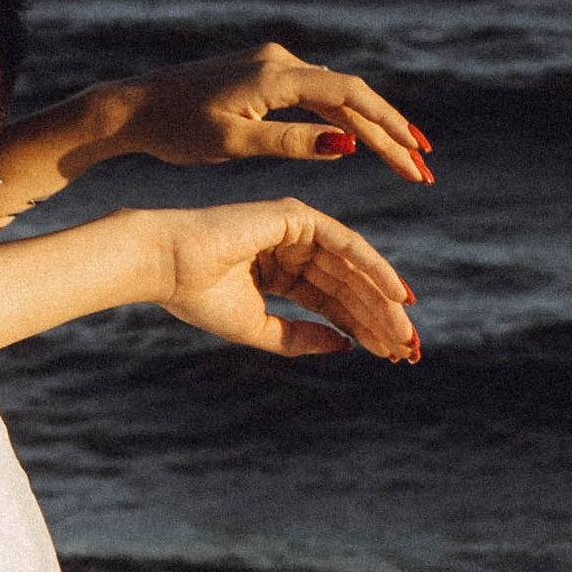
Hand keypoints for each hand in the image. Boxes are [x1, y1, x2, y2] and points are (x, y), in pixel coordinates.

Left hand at [103, 45, 430, 186]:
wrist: (133, 107)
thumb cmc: (176, 130)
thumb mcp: (233, 143)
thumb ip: (292, 141)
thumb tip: (348, 145)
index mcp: (275, 75)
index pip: (349, 95)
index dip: (389, 124)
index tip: (417, 154)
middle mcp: (280, 61)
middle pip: (350, 95)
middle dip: (390, 133)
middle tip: (424, 168)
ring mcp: (273, 64)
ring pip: (335, 95)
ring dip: (371, 127)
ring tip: (406, 159)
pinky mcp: (264, 75)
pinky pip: (315, 95)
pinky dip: (342, 118)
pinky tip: (362, 140)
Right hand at [151, 201, 420, 361]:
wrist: (164, 266)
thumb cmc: (196, 295)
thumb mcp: (256, 327)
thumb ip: (298, 337)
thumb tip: (344, 346)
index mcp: (279, 272)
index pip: (330, 301)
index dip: (359, 328)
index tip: (388, 355)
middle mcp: (293, 247)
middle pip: (347, 286)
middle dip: (377, 318)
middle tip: (406, 350)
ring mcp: (296, 229)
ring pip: (352, 269)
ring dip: (381, 301)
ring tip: (404, 333)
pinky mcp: (297, 217)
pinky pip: (347, 245)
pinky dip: (374, 268)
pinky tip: (398, 295)